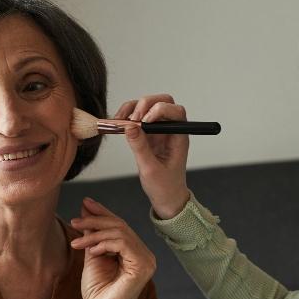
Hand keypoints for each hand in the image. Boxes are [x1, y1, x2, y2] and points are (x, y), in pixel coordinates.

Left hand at [70, 197, 155, 298]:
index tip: (85, 203)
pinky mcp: (143, 266)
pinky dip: (104, 243)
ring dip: (95, 234)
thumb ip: (92, 233)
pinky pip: (123, 243)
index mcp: (135, 252)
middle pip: (120, 226)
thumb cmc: (96, 292)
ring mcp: (147, 260)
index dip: (103, 213)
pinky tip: (91, 250)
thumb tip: (86, 207)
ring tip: (77, 243)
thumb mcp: (92, 255)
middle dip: (95, 221)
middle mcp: (145, 254)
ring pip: (120, 233)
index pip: (120, 226)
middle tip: (75, 221)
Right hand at [114, 94, 191, 218]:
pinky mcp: (148, 133)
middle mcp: (171, 129)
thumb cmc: (165, 186)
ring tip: (120, 120)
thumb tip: (129, 127)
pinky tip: (118, 123)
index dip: (160, 110)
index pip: (176, 111)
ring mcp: (159, 129)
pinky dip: (127, 115)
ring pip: (149, 105)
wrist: (166, 197)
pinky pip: (138, 116)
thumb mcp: (150, 170)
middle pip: (163, 101)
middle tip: (131, 119)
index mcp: (179, 137)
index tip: (144, 122)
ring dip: (133, 108)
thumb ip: (140, 147)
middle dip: (145, 104)